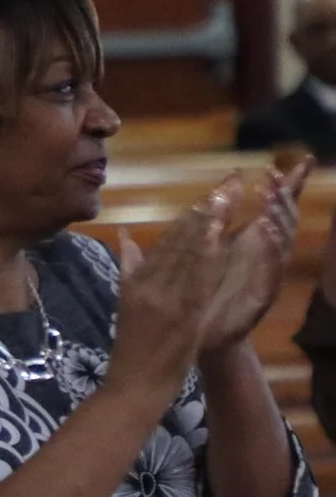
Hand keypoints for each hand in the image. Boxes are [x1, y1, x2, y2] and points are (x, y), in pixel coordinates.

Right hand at [108, 182, 235, 396]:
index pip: (165, 241)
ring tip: (225, 199)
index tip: (208, 194)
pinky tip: (218, 239)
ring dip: (209, 226)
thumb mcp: (125, 301)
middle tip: (224, 185)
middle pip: (180, 242)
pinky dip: (208, 259)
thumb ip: (128, 268)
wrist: (133, 383)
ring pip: (189, 257)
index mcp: (136, 282)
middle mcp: (150, 286)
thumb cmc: (131, 346)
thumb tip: (123, 236)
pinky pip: (198, 282)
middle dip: (205, 212)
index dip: (189, 216)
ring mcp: (167, 301)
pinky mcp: (183, 316)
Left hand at [195, 161, 309, 354]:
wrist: (203, 335)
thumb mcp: (208, 252)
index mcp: (254, 242)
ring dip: (276, 216)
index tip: (294, 162)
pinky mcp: (264, 291)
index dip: (287, 185)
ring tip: (270, 195)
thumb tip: (215, 193)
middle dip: (282, 194)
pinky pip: (272, 266)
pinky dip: (271, 246)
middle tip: (274, 173)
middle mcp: (267, 254)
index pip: (274, 207)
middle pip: (284, 217)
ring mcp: (268, 273)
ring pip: (281, 239)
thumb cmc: (207, 291)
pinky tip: (267, 229)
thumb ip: (211, 224)